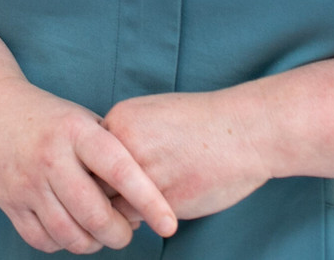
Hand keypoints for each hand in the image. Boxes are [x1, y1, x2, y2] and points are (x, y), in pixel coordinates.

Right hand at [0, 75, 177, 251]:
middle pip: (95, 216)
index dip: (149, 201)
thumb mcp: (83, 120)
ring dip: (93, 244)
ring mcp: (25, 182)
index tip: (169, 224)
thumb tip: (148, 197)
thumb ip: (112, 152)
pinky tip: (71, 229)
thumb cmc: (50, 118)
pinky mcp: (8, 202)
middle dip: (120, 234)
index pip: (120, 171)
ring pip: (70, 235)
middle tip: (126, 231)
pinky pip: (43, 241)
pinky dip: (63, 243)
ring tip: (100, 233)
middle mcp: (50, 157)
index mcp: (75, 131)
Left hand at [102, 88, 274, 220]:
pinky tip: (151, 212)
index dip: (94, 171)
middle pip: (93, 180)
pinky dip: (140, 219)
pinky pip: (136, 219)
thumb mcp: (155, 113)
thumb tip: (104, 166)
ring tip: (129, 209)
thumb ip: (127, 136)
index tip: (103, 180)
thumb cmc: (204, 123)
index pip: (88, 154)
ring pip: (111, 204)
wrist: (246, 130)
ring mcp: (144, 174)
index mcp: (120, 120)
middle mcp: (125, 145)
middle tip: (105, 202)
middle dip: (100, 193)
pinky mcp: (163, 201)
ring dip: (116, 212)